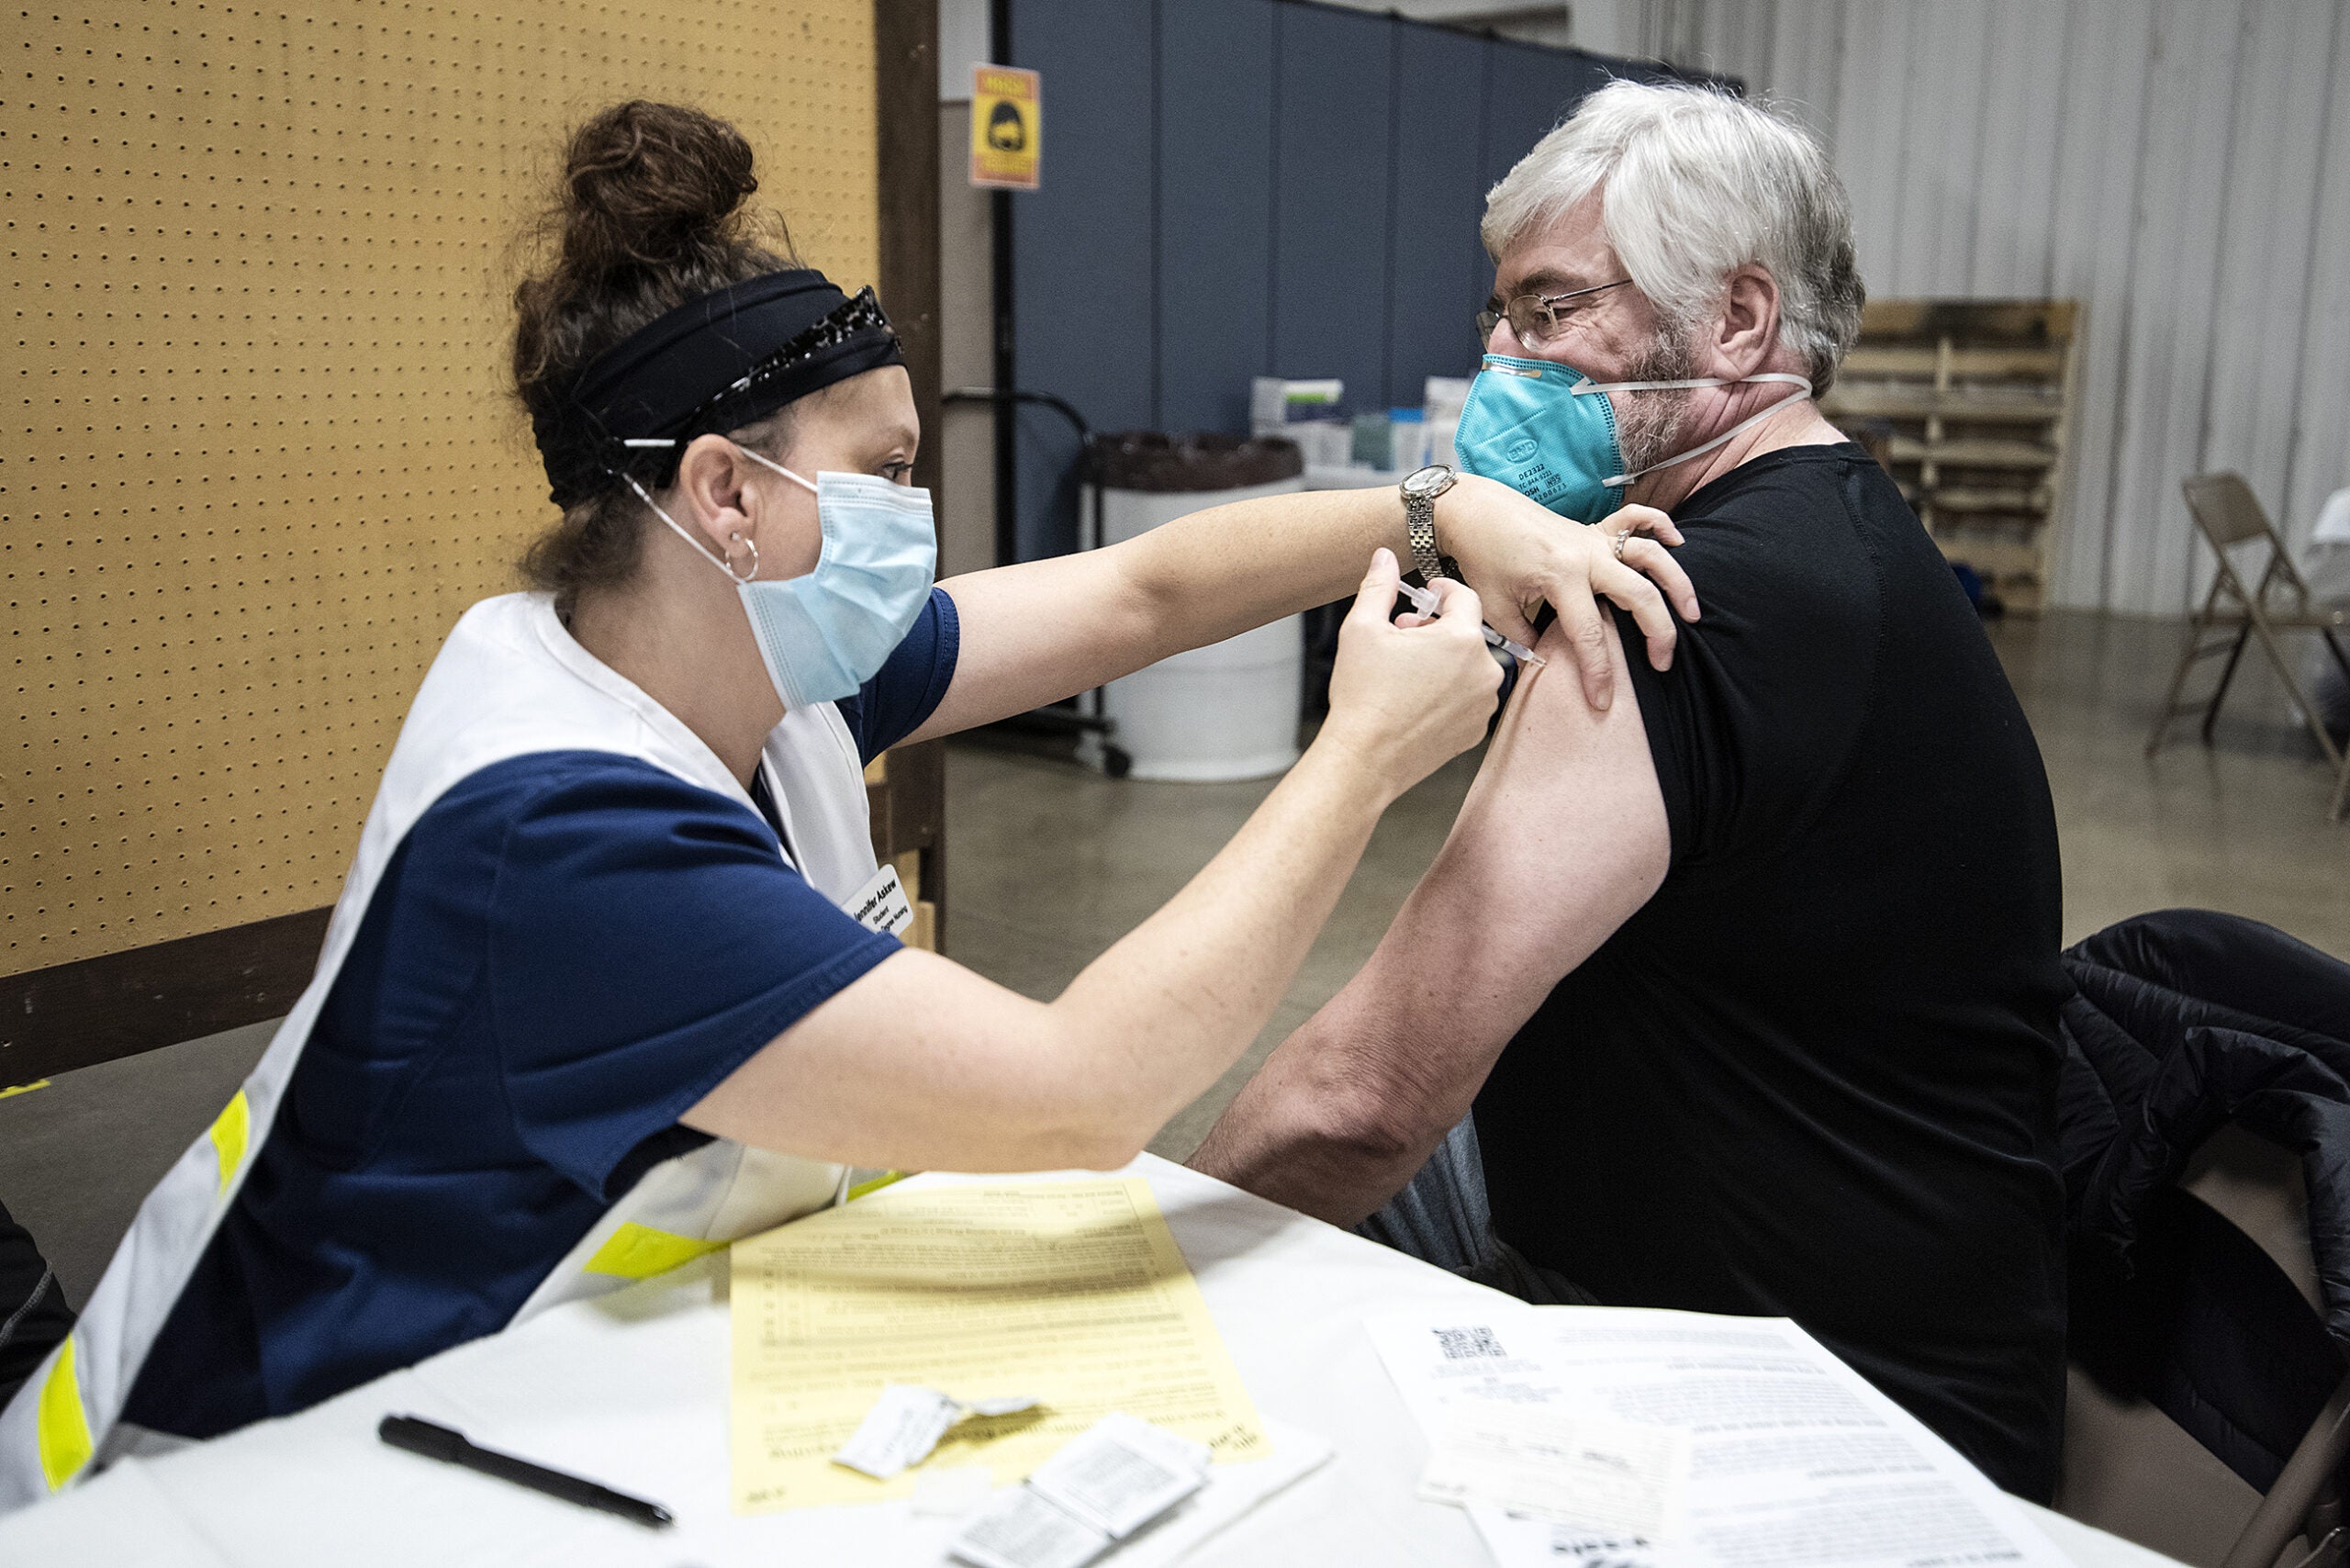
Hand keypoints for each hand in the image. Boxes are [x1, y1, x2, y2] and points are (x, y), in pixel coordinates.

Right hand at [1319, 549, 1504, 794]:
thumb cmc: (1362, 696)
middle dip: (1435, 628)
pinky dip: (1448, 692)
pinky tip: (1414, 699)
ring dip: (1443, 661)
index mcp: (1462, 640)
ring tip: (1406, 671)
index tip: (1425, 595)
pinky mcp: (1476, 731)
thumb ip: (1379, 585)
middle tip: (1402, 635)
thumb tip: (1384, 557)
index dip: (1442, 590)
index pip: (1465, 596)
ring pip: (1468, 666)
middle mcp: (1485, 671)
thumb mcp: (1362, 629)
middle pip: (1466, 633)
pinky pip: (1468, 698)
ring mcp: (1484, 705)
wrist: (1364, 760)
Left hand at [1435, 473, 1699, 709]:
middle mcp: (1587, 556)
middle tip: (1663, 663)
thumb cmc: (1483, 556)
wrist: (1477, 511)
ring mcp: (1594, 539)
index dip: (1599, 672)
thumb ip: (1522, 637)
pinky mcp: (1594, 527)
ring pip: (1651, 556)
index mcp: (1561, 577)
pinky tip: (1678, 542)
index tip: (1603, 700)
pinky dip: (1660, 525)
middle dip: (1659, 633)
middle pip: (1638, 595)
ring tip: (1692, 613)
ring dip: (1677, 583)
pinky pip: (1636, 519)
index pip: (1589, 634)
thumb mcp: (1493, 605)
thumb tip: (1546, 661)